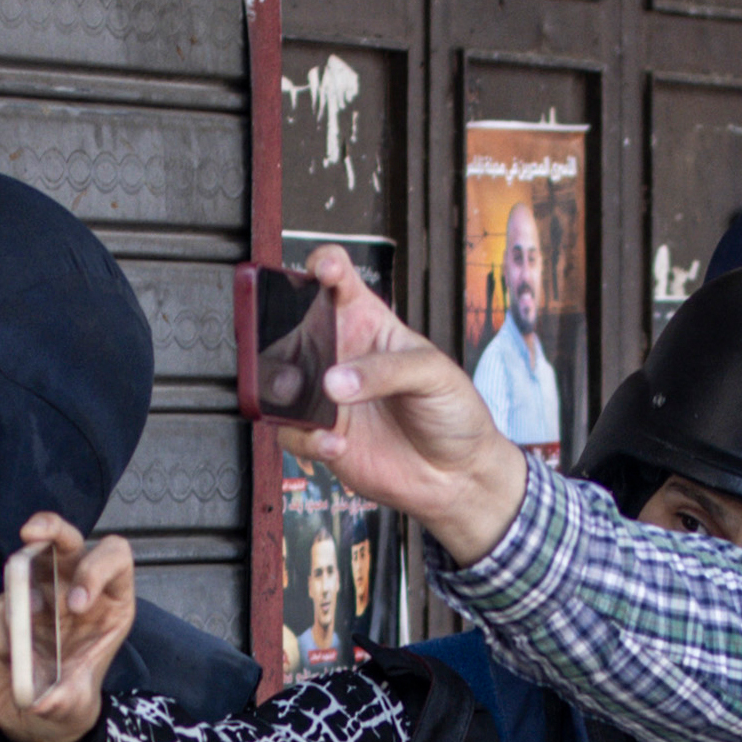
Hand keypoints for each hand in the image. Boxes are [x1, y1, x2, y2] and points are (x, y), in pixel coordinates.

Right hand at [0, 515, 143, 741]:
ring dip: (17, 593)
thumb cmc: (68, 701)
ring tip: (18, 643)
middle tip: (33, 534)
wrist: (34, 719)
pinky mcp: (7, 608)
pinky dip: (1, 631)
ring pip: (24, 564)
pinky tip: (10, 655)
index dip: (96, 571)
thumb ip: (63, 700)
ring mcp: (38, 593)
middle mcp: (73, 588)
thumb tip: (42, 700)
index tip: (76, 605)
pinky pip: (0, 606)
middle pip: (68, 540)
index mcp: (108, 603)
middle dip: (52, 528)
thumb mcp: (74, 707)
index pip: (115, 560)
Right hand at [285, 246, 536, 567]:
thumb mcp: (434, 375)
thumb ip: (387, 371)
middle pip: (292, 328)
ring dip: (283, 387)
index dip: (324, 266)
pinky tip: (335, 443)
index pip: (337, 281)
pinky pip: (292, 433)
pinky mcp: (321, 436)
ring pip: (280, 381)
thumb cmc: (454, 412)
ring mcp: (327, 396)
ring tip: (311, 397)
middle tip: (298, 349)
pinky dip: (307, 439)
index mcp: (368, 323)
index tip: (322, 271)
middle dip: (280, 330)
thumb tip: (336, 380)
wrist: (460, 474)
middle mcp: (340, 355)